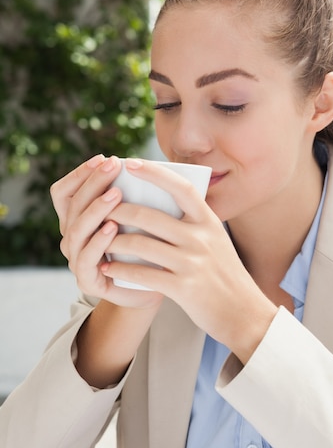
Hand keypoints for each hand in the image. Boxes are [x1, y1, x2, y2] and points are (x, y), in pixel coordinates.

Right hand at [50, 155, 162, 309]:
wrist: (151, 289)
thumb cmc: (144, 250)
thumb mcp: (136, 219)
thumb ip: (130, 197)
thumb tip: (141, 164)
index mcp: (78, 221)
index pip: (64, 192)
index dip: (80, 174)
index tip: (103, 159)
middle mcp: (72, 238)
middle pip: (72, 205)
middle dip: (93, 182)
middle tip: (114, 166)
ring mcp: (77, 260)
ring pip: (76, 229)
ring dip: (96, 209)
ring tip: (115, 194)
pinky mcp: (87, 280)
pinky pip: (87, 258)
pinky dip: (98, 241)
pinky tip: (112, 227)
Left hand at [102, 159, 277, 361]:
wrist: (244, 314)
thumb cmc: (224, 275)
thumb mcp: (216, 242)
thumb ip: (194, 224)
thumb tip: (160, 204)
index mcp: (209, 222)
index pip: (181, 188)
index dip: (155, 173)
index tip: (131, 163)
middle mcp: (201, 238)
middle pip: (150, 216)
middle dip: (118, 210)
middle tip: (100, 208)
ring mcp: (192, 263)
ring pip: (140, 245)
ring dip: (114, 242)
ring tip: (99, 241)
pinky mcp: (183, 288)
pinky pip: (142, 274)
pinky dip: (120, 270)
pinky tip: (108, 269)